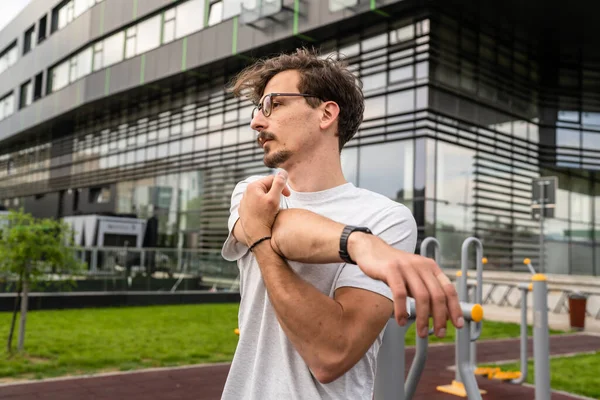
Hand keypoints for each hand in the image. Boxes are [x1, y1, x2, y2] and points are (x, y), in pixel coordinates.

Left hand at [239, 170, 290, 245]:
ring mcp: (244, 201)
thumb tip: (283, 172)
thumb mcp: (274, 198)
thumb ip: (279, 184)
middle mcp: (246, 192)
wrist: (255, 235)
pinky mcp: (244, 210)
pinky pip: (256, 204)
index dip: (283, 186)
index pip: (272, 179)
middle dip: (276, 193)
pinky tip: (266, 214)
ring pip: (261, 195)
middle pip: (266, 187)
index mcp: (253, 186)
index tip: (288, 196)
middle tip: (282, 202)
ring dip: (269, 199)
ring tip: (274, 209)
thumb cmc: (264, 217)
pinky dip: (263, 206)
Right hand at [348, 233, 463, 337]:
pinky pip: (400, 294)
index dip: (455, 307)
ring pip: (421, 296)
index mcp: (430, 267)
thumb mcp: (414, 275)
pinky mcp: (391, 270)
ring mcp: (406, 267)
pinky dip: (402, 310)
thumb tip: (440, 313)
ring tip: (422, 332)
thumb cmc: (394, 267)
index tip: (457, 324)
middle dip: (440, 317)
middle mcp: (421, 265)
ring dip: (423, 318)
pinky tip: (401, 321)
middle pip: (437, 295)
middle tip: (439, 333)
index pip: (449, 289)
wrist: (371, 249)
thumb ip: (426, 289)